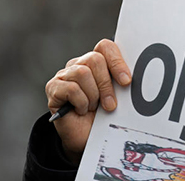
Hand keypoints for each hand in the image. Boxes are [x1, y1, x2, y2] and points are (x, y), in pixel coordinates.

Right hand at [45, 39, 130, 162]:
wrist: (85, 139)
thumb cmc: (103, 116)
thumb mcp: (118, 97)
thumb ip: (122, 83)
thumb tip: (131, 78)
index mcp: (98, 62)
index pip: (106, 47)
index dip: (117, 62)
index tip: (126, 82)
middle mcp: (80, 64)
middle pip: (95, 59)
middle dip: (106, 84)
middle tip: (110, 104)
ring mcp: (65, 74)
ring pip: (82, 73)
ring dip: (92, 95)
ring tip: (93, 107)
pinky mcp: (53, 87)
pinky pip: (70, 88)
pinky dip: (80, 102)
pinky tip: (81, 110)